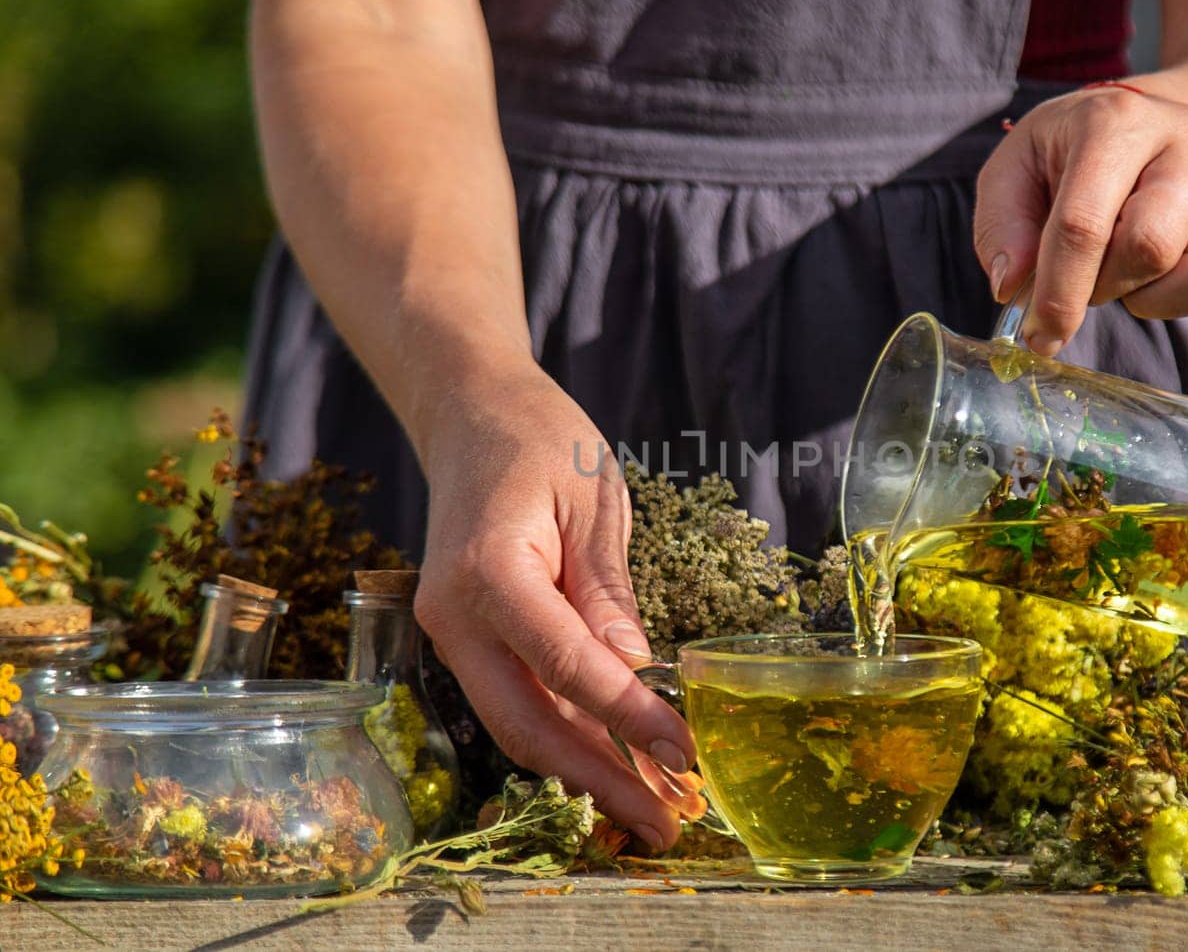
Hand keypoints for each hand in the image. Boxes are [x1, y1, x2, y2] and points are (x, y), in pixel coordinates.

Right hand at [412, 367, 703, 849]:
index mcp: (486, 575)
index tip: (685, 752)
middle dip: (599, 781)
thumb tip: (634, 671)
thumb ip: (607, 590)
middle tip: (666, 821)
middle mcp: (455, 618)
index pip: (566, 666)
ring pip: (518, 725)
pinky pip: (518, 701)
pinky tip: (616, 764)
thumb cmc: (539, 440)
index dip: (627, 718)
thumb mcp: (593, 499)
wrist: (472, 414)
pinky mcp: (471, 641)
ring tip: (652, 808)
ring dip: (584, 772)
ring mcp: (454, 634)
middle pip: (527, 724)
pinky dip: (568, 737)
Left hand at [973, 84, 1187, 353]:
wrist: (1163, 124)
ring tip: (1131, 279)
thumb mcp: (1018, 164)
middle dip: (1103, 286)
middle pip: (1150, 248)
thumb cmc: (1075, 151)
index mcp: (1117, 121)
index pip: (1084, 224)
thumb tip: (1014, 287)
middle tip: (1086, 277)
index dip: (1057, 293)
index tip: (1039, 335)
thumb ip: (1003, 225)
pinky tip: (1174, 290)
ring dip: (1160, 301)